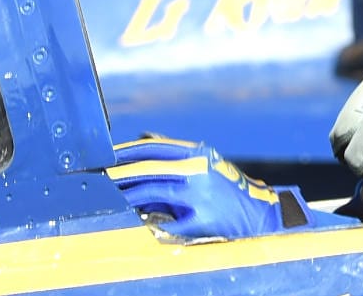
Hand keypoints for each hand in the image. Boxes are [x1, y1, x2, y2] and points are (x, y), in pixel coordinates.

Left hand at [109, 138, 318, 238]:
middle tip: (100, 178)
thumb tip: (141, 141)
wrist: (262, 213)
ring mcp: (200, 194)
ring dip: (129, 195)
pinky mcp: (202, 218)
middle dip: (121, 173)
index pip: (154, 148)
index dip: (127, 151)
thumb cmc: (227, 189)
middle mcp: (197, 169)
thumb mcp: (204, 163)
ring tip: (112, 199)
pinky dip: (151, 221)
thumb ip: (175, 155)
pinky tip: (137, 222)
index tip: (106, 156)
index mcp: (197, 153)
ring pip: (153, 191)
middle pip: (149, 168)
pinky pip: (168, 221)